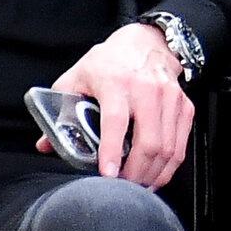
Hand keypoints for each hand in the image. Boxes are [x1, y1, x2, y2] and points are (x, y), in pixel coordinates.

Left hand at [44, 22, 191, 188]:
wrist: (146, 42)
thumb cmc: (110, 61)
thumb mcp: (76, 78)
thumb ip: (60, 110)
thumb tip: (46, 144)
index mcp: (117, 83)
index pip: (116, 121)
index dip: (111, 151)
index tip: (108, 174)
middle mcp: (148, 91)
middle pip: (149, 142)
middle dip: (135, 173)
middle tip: (121, 188)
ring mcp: (170, 99)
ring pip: (168, 148)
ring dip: (152, 174)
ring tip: (137, 186)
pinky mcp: (184, 106)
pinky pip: (180, 145)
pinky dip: (168, 166)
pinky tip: (155, 174)